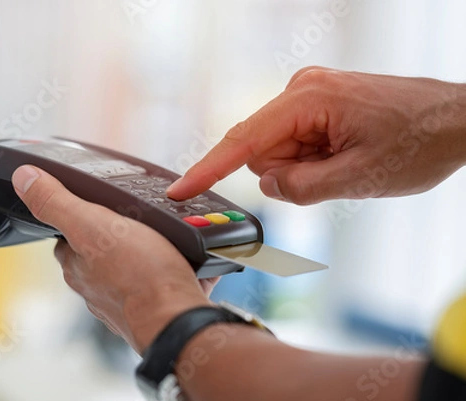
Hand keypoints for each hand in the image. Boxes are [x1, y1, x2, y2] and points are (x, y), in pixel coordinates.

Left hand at [11, 165, 216, 352]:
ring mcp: (126, 300)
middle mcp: (97, 286)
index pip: (64, 238)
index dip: (75, 217)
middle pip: (95, 254)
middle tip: (133, 215)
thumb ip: (57, 202)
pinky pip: (159, 282)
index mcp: (78, 265)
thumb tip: (23, 178)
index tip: (89, 204)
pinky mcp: (157, 306)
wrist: (179, 319)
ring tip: (160, 234)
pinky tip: (181, 260)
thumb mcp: (92, 225)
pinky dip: (167, 270)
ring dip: (141, 253)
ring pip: (128, 269)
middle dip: (111, 235)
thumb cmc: (139, 275)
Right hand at [167, 67, 465, 204]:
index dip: (208, 169)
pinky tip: (346, 153)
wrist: (459, 120)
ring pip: (279, 150)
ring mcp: (310, 96)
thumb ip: (301, 187)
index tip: (179, 190)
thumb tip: (267, 184)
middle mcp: (302, 90)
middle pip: (262, 150)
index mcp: (307, 100)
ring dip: (305, 168)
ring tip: (347, 162)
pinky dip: (314, 159)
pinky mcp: (318, 105)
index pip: (243, 141)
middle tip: (335, 173)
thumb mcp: (358, 178)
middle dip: (288, 172)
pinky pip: (296, 143)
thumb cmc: (420, 142)